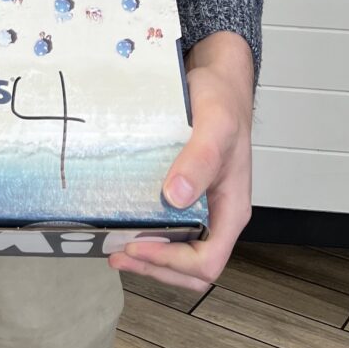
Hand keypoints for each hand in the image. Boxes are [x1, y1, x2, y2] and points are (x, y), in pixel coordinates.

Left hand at [108, 30, 253, 292]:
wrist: (216, 80)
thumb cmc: (222, 101)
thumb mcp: (215, 125)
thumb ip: (200, 158)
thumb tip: (176, 196)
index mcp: (232, 208)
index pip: (209, 260)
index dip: (173, 263)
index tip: (139, 247)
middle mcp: (217, 212)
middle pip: (192, 267)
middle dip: (155, 267)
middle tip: (117, 255)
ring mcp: (201, 204)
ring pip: (179, 251)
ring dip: (149, 258)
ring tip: (116, 249)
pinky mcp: (183, 191)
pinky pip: (169, 226)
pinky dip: (147, 234)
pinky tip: (124, 224)